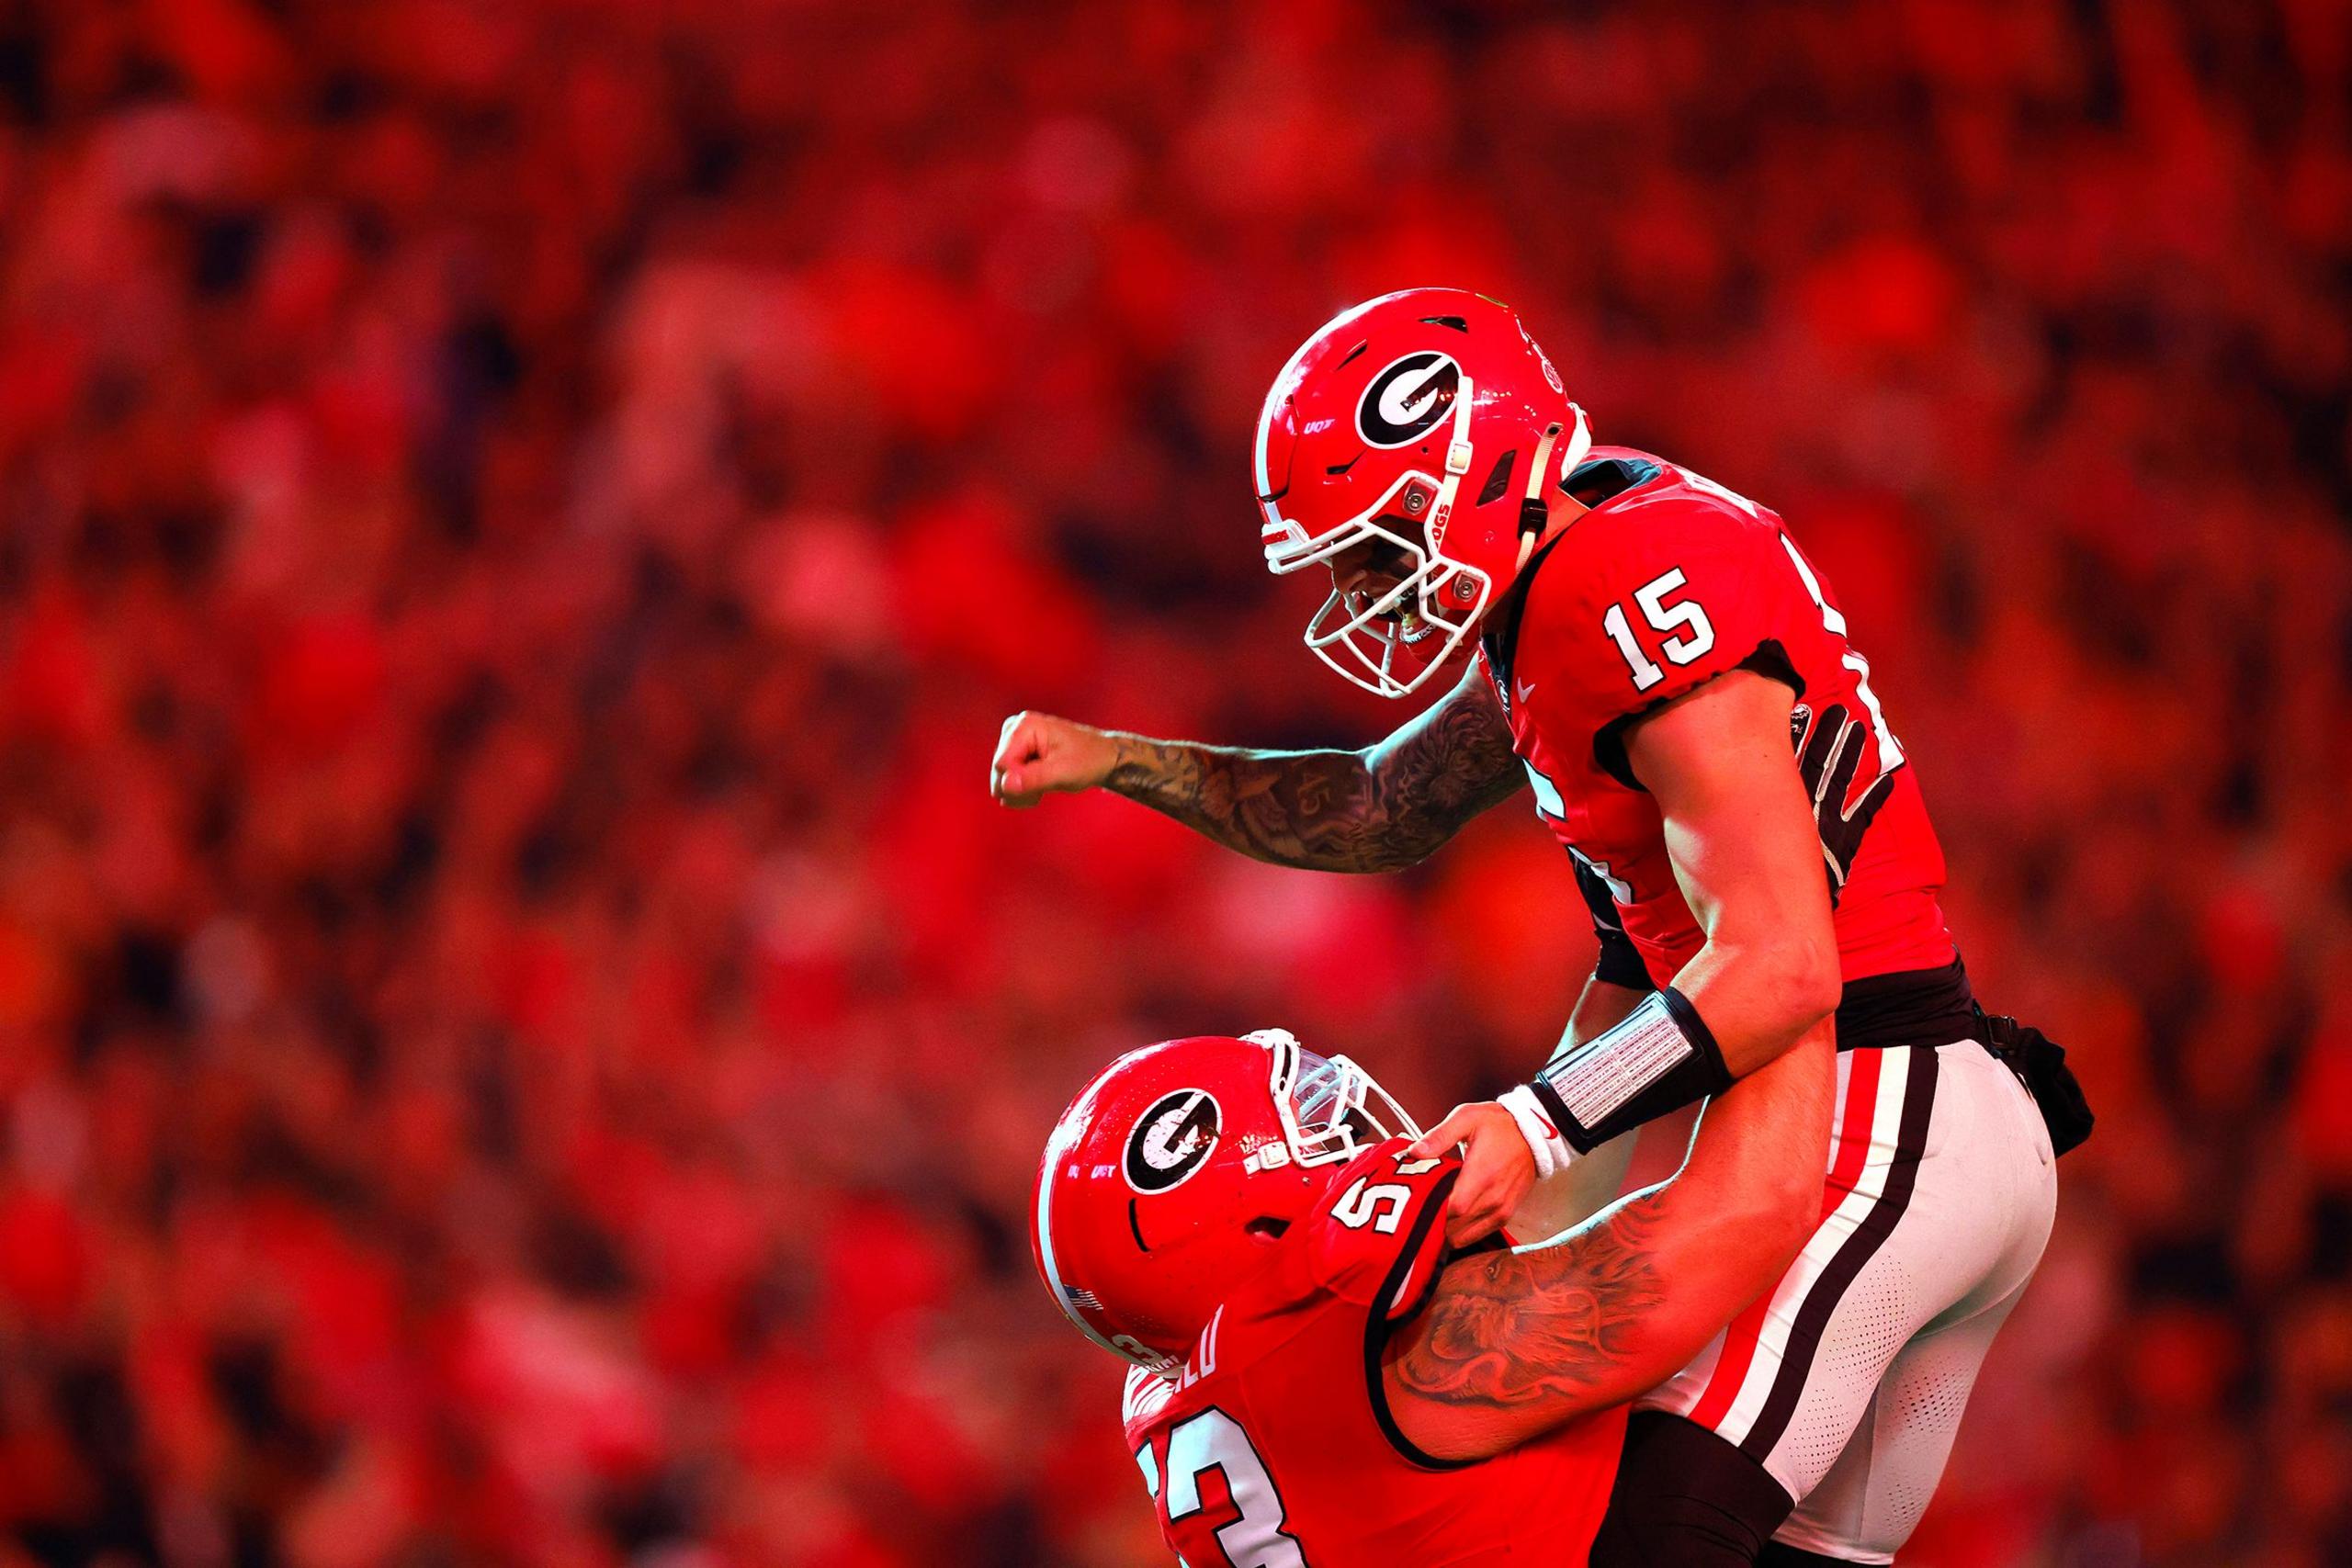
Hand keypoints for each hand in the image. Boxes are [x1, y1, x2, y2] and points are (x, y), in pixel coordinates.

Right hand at [991, 711, 1120, 806]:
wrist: (1101, 757)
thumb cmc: (1088, 760)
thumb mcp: (1064, 772)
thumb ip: (1034, 779)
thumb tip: (1005, 786)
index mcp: (1025, 726)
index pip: (1003, 764)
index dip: (1019, 782)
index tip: (1043, 786)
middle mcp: (1013, 728)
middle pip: (998, 773)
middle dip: (1020, 789)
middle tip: (1045, 789)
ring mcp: (1011, 740)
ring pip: (1000, 780)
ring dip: (1022, 791)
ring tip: (1044, 785)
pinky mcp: (1014, 752)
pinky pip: (1004, 781)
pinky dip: (1022, 790)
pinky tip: (1039, 785)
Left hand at [1410, 1101, 1538, 1246]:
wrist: (1534, 1133)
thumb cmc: (1501, 1125)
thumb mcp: (1467, 1118)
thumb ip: (1439, 1136)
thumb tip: (1415, 1151)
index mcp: (1481, 1176)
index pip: (1450, 1210)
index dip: (1429, 1209)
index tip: (1414, 1200)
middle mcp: (1493, 1199)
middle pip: (1453, 1228)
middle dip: (1433, 1220)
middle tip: (1418, 1206)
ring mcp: (1501, 1210)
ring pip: (1463, 1237)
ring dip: (1446, 1229)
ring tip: (1434, 1211)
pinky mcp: (1505, 1215)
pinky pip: (1478, 1235)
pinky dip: (1462, 1231)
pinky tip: (1452, 1217)